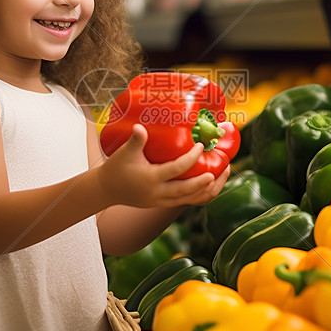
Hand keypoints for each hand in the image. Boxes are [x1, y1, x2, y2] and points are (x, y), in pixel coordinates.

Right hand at [98, 124, 228, 207]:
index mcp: (151, 179)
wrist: (107, 190)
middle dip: (209, 180)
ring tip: (222, 175)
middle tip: (223, 167)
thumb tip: (140, 127)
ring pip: (192, 200)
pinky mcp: (163, 204)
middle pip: (190, 191)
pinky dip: (200, 194)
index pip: (177, 169)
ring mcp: (162, 201)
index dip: (191, 158)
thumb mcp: (125, 153)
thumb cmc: (117, 167)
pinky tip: (209, 182)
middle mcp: (159, 193)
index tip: (201, 146)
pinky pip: (187, 201)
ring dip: (209, 189)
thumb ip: (135, 140)